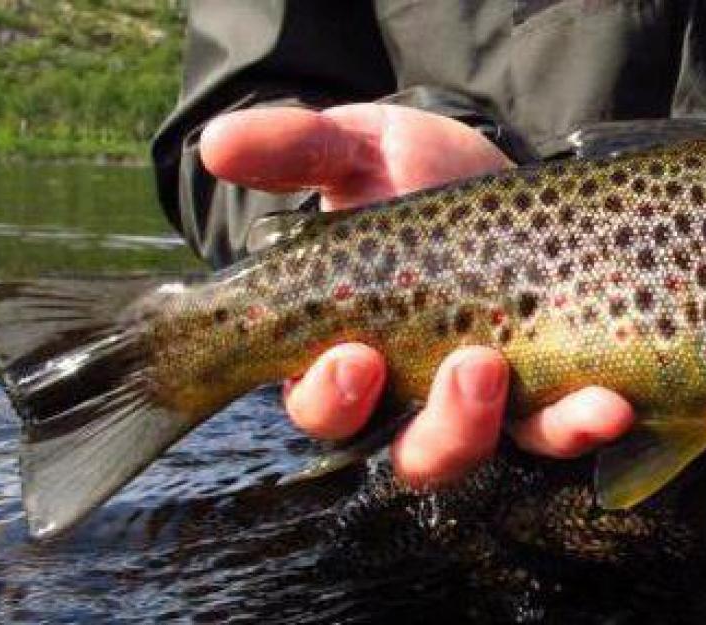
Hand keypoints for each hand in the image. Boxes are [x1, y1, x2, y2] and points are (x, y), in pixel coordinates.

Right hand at [201, 103, 634, 487]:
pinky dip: (573, 427)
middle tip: (455, 367)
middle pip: (392, 448)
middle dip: (419, 424)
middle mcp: (398, 389)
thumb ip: (291, 151)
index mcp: (338, 347)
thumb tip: (214, 145)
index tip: (350, 354)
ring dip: (479, 429)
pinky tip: (601, 403)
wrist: (490, 172)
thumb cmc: (405, 170)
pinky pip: (548, 432)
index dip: (327, 395)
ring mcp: (468, 398)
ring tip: (498, 369)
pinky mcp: (536, 390)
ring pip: (462, 451)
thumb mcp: (350, 149)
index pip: (317, 402)